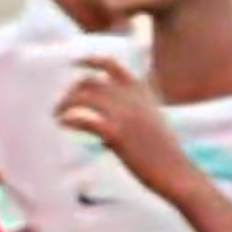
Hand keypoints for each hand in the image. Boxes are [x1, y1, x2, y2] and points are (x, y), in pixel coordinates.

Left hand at [56, 57, 190, 202]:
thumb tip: (103, 135)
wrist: (176, 171)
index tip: (74, 62)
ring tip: (56, 116)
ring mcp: (125, 114)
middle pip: (91, 82)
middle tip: (59, 107)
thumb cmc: (162, 155)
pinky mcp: (118, 134)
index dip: (91, 60)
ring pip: (85, 98)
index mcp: (142, 91)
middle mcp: (132, 98)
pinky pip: (86, 119)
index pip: (112, 66)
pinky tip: (62, 123)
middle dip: (70, 92)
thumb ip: (131, 119)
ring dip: (65, 105)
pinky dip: (70, 119)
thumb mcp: (150, 126)